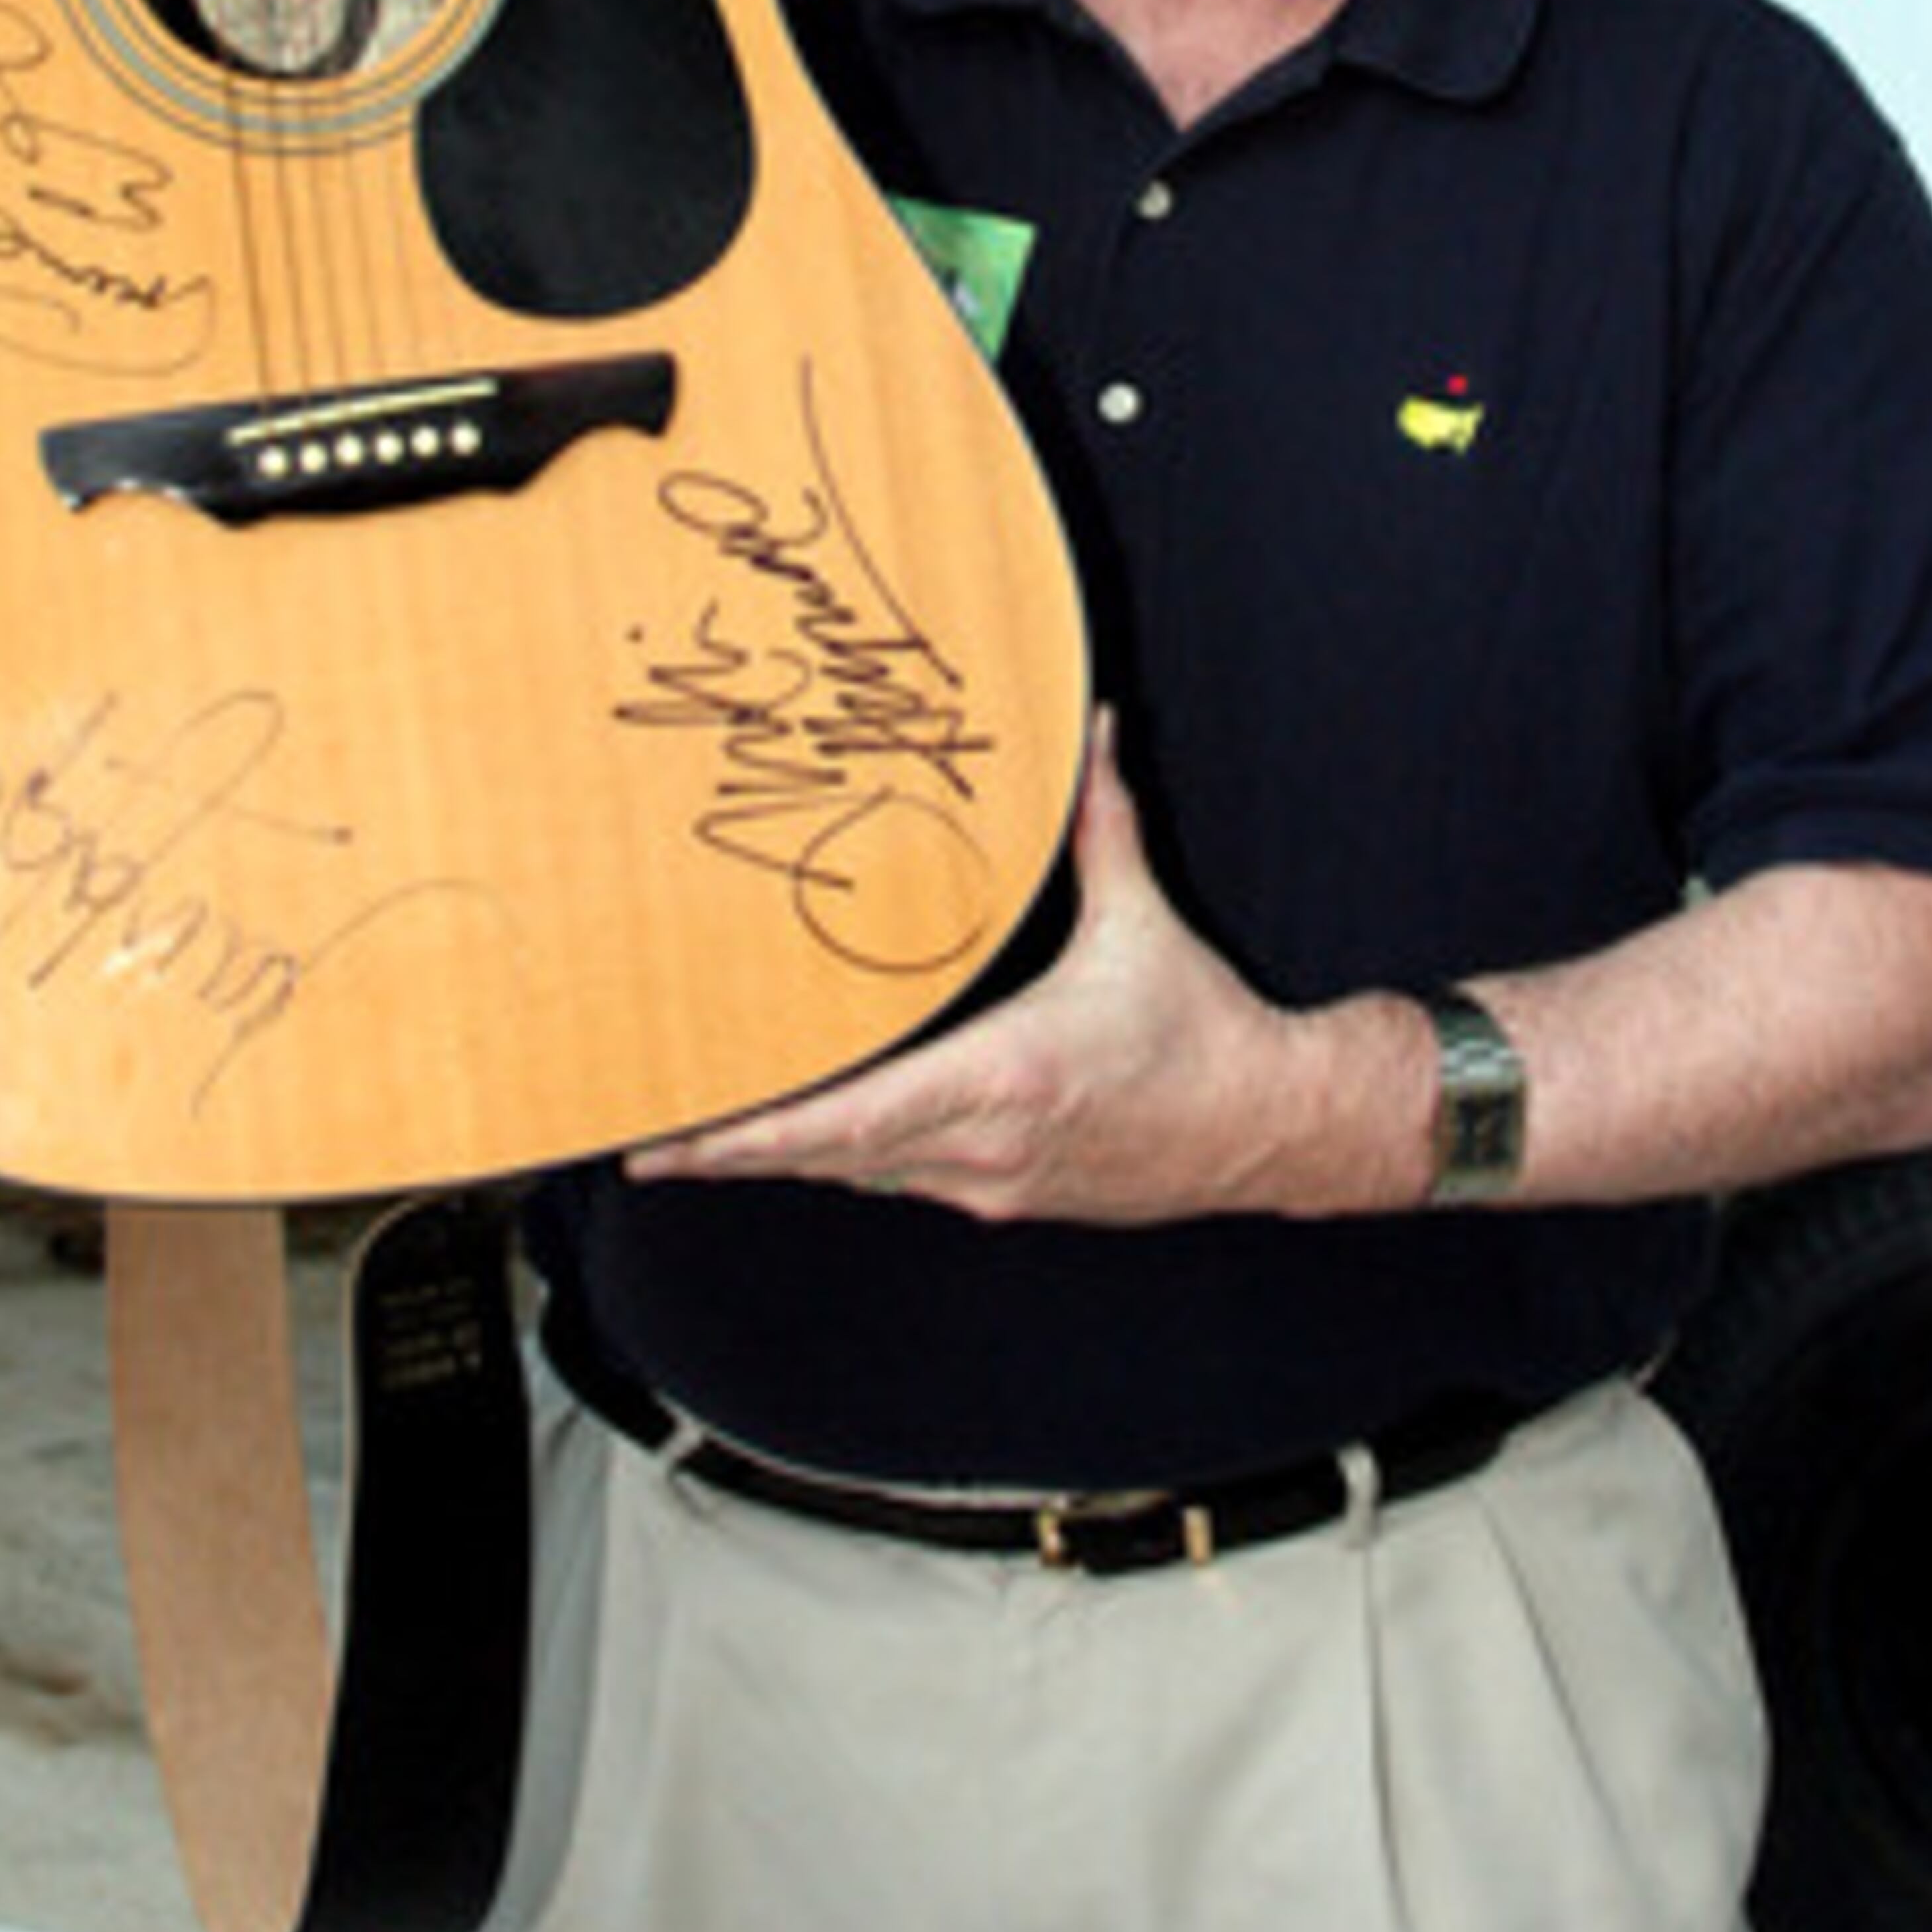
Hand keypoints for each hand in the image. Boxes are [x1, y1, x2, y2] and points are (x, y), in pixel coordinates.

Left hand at [626, 713, 1437, 1226]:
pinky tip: (822, 1137)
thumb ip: (1103, 822)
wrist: (1274, 1129)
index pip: (848, 1119)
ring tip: (718, 1138)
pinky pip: (910, 1182)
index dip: (753, 1136)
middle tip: (658, 1142)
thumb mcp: (1141, 922)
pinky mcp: (1010, 1200)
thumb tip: (1092, 731)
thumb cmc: (1206, 1034)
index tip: (683, 1140)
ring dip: (797, 1156)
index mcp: (1004, 1075)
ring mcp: (995, 1185)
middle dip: (741, 1152)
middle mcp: (984, 1146)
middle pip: (831, 1160)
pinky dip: (858, 1160)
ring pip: (865, 1176)